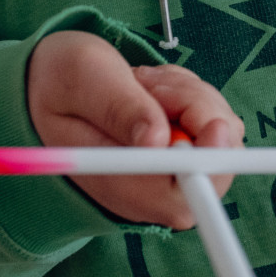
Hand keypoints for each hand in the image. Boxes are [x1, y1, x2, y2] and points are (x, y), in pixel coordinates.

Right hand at [27, 30, 243, 228]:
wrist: (54, 86)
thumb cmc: (62, 83)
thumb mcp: (83, 80)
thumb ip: (119, 108)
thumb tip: (157, 139)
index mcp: (126, 188)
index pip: (190, 197)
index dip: (213, 162)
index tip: (213, 125)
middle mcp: (158, 191)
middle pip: (220, 158)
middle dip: (197, 108)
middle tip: (149, 85)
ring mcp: (178, 172)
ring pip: (221, 127)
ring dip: (188, 93)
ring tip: (140, 86)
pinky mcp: (190, 151)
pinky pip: (215, 115)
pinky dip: (190, 92)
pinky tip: (152, 91)